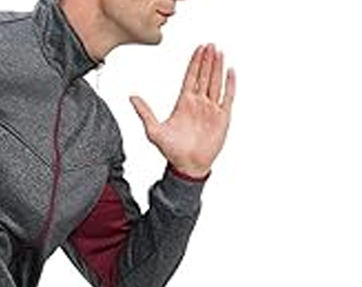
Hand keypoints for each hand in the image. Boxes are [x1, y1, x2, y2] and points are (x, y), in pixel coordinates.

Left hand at [128, 43, 235, 178]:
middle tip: (210, 44)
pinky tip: (230, 71)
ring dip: (217, 67)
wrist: (187, 167)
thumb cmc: (171, 152)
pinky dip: (229, 84)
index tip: (199, 48)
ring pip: (215, 82)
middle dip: (207, 60)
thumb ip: (144, 112)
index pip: (191, 77)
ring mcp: (211, 109)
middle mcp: (199, 104)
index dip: (195, 62)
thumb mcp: (154, 131)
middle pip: (204, 76)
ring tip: (219, 52)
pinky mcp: (222, 118)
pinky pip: (227, 97)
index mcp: (184, 104)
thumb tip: (131, 97)